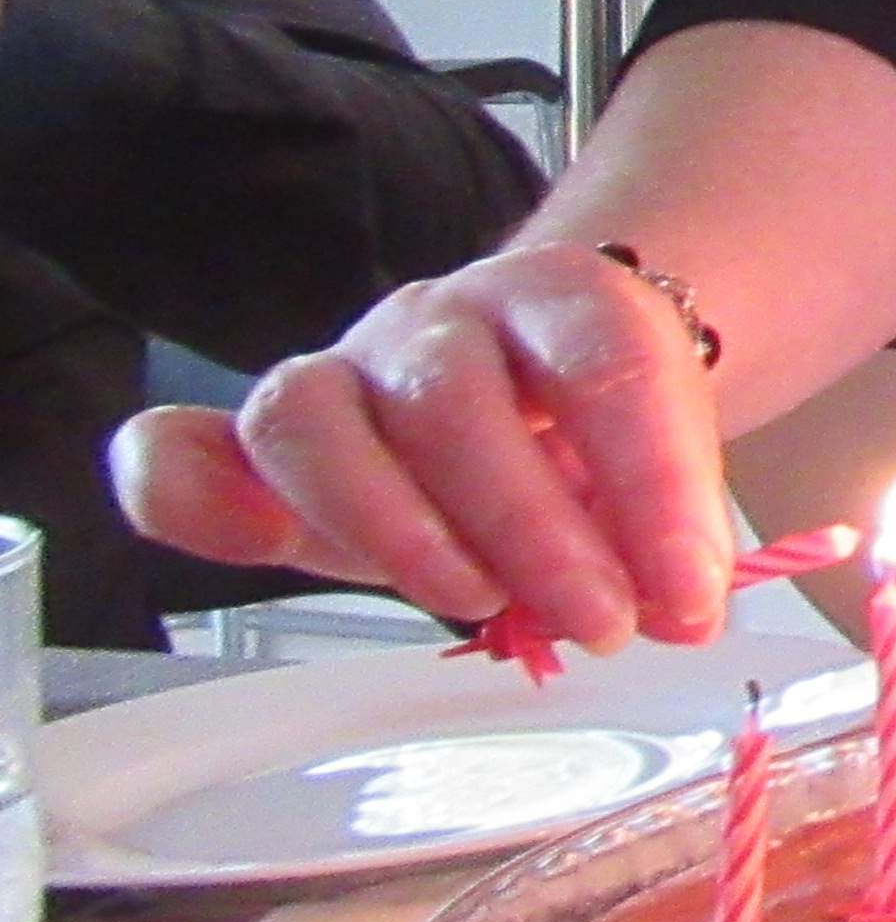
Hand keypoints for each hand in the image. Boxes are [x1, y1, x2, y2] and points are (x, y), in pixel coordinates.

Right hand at [110, 242, 733, 650]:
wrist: (547, 372)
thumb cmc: (597, 425)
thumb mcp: (660, 462)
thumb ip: (671, 529)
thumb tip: (682, 611)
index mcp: (562, 300)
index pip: (606, 367)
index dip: (651, 484)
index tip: (689, 591)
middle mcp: (440, 320)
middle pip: (451, 400)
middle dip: (531, 528)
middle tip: (601, 621)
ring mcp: (343, 369)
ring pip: (313, 421)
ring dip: (392, 530)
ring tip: (478, 605)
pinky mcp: (267, 442)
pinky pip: (179, 448)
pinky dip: (190, 498)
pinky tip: (252, 542)